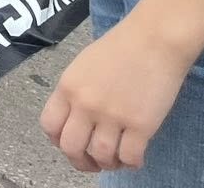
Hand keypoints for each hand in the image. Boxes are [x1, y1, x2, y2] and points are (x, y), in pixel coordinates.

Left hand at [40, 19, 190, 172]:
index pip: (49, 126)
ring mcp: (113, 116)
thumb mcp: (83, 66)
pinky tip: (135, 156)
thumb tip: (75, 121)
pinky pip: (130, 157)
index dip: (59, 141)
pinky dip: (131, 163)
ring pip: (101, 157)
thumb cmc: (120, 48)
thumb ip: (75, 92)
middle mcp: (85, 104)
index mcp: (67, 87)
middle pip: (71, 147)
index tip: (71, 144)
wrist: (154, 39)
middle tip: (93, 162)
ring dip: (108, 164)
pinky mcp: (141, 125)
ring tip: (116, 159)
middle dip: (80, 161)